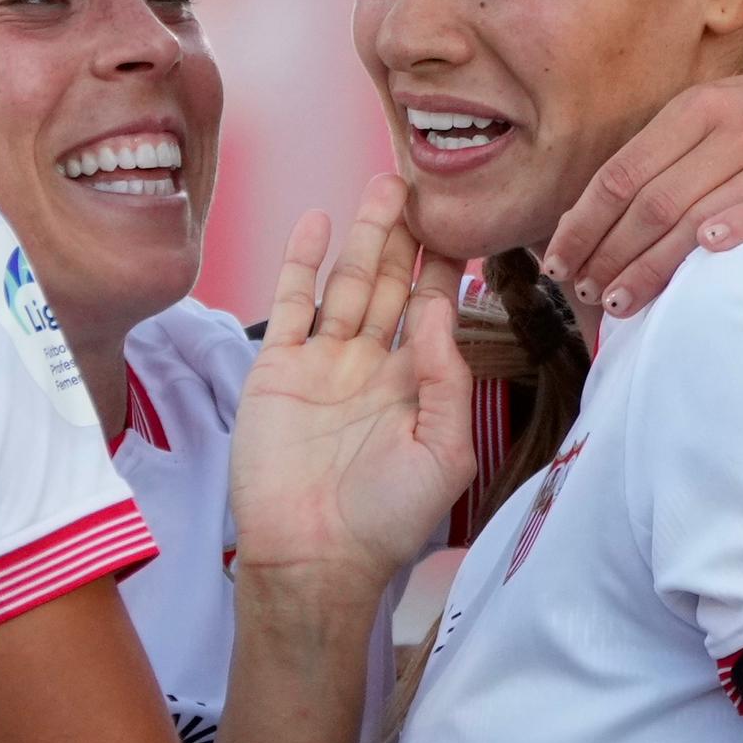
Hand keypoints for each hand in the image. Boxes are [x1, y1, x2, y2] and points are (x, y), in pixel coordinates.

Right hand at [232, 183, 476, 591]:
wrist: (312, 558)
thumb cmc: (386, 520)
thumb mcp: (444, 453)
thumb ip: (446, 378)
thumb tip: (435, 308)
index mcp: (415, 386)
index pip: (434, 310)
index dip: (447, 267)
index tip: (465, 220)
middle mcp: (370, 366)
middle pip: (393, 285)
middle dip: (408, 237)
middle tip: (423, 185)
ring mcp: (323, 364)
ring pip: (348, 283)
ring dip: (365, 236)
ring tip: (383, 187)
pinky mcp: (277, 368)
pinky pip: (292, 303)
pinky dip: (302, 261)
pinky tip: (318, 221)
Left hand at [544, 52, 742, 319]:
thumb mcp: (712, 116)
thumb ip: (662, 159)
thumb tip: (593, 220)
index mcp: (696, 110)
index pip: (623, 173)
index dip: (585, 222)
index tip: (558, 263)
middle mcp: (734, 128)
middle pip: (656, 201)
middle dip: (612, 253)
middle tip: (585, 294)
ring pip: (704, 213)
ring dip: (655, 263)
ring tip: (620, 301)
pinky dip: (742, 226)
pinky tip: (709, 251)